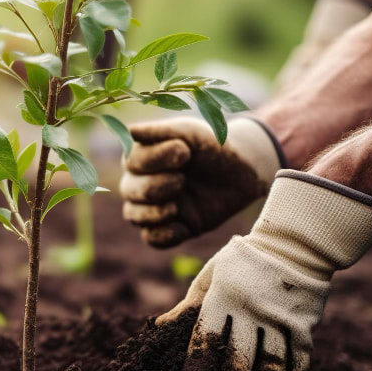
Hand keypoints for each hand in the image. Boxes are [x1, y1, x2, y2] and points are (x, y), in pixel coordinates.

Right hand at [119, 117, 282, 247]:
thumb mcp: (191, 132)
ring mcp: (155, 206)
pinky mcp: (173, 226)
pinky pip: (153, 239)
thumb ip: (161, 131)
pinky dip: (162, 236)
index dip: (154, 160)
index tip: (185, 153)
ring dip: (152, 213)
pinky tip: (181, 227)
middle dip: (154, 187)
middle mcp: (142, 181)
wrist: (242, 170)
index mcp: (143, 156)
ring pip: (134, 215)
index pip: (131, 162)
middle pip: (129, 190)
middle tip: (183, 180)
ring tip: (175, 206)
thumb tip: (130, 131)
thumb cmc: (212, 146)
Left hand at [169, 171, 371, 370]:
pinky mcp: (305, 326)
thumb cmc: (241, 262)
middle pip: (239, 361)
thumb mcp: (210, 275)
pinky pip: (298, 362)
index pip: (206, 343)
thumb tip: (158, 328)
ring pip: (271, 367)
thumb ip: (188, 306)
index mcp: (223, 297)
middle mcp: (252, 309)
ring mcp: (282, 319)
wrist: (294, 244)